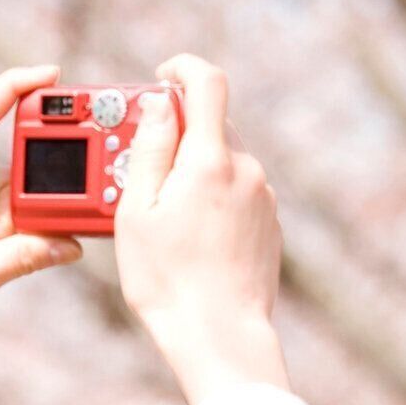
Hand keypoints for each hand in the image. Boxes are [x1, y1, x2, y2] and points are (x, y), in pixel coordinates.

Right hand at [114, 54, 288, 404]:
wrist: (219, 336)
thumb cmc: (168, 280)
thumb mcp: (136, 211)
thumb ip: (149, 148)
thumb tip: (160, 103)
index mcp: (209, 160)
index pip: (207, 82)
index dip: (182, 68)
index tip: (161, 77)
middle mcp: (245, 170)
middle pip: (211, 124)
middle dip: (175, 134)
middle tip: (138, 167)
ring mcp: (262, 198)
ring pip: (223, 161)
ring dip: (192, 170)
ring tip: (160, 214)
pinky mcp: (269, 224)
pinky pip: (236, 192)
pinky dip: (211, 197)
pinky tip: (190, 236)